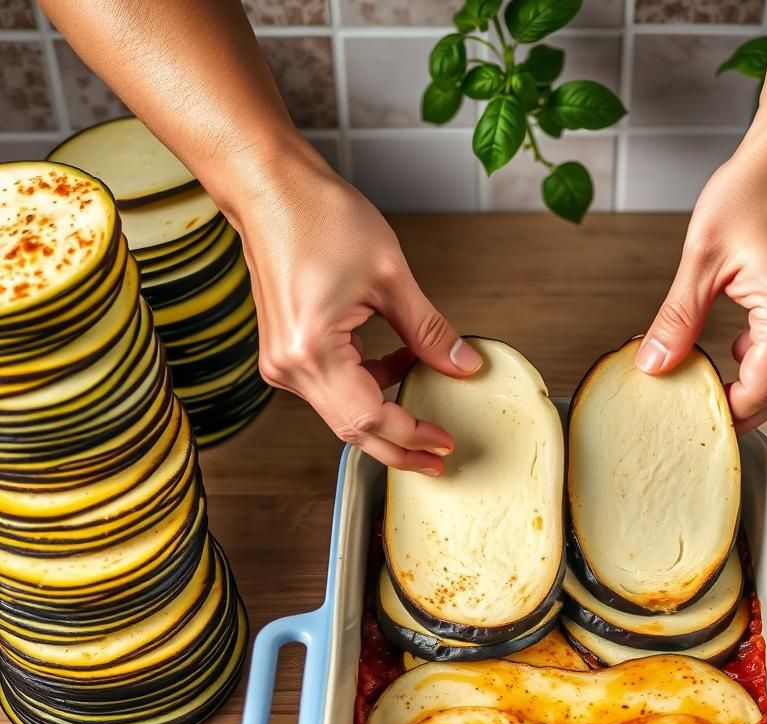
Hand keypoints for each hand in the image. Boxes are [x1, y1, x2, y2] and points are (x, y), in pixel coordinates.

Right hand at [228, 145, 479, 473]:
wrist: (269, 187)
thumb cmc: (319, 217)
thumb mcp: (390, 276)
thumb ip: (428, 330)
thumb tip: (462, 365)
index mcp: (312, 352)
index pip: (372, 417)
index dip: (413, 435)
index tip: (446, 443)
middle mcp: (289, 367)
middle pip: (352, 430)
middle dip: (399, 446)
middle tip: (438, 457)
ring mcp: (281, 363)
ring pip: (341, 413)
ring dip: (385, 413)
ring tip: (425, 406)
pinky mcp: (284, 353)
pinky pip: (330, 390)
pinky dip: (366, 388)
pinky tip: (395, 367)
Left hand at [636, 125, 766, 432]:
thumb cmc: (758, 186)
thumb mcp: (702, 257)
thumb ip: (678, 319)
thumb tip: (653, 365)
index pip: (758, 393)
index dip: (724, 414)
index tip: (690, 417)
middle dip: (738, 410)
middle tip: (695, 412)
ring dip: (752, 385)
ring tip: (709, 381)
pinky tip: (736, 347)